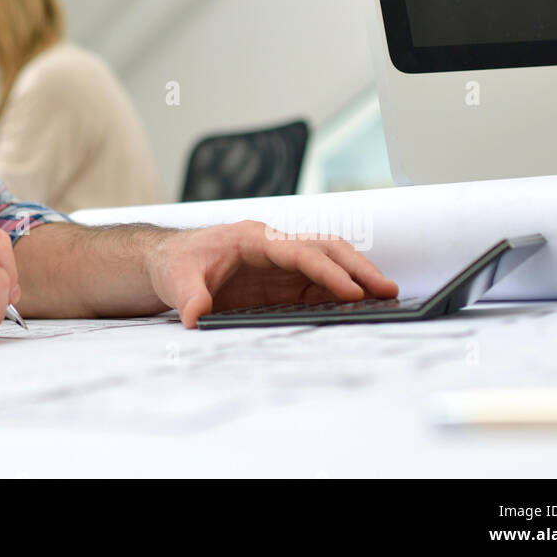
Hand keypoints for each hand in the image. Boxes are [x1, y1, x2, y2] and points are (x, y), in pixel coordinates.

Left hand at [145, 220, 398, 327]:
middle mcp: (273, 246)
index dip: (326, 271)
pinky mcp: (281, 283)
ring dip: (356, 279)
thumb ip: (189, 297)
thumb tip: (196, 317)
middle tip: (388, 291)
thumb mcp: (176, 280)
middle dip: (357, 267)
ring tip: (386, 300)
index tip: (351, 290)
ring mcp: (280, 265)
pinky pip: (317, 285)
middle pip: (325, 248)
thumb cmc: (176, 264)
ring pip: (328, 264)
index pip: (299, 252)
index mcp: (253, 238)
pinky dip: (341, 294)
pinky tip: (359, 310)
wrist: (168, 262)